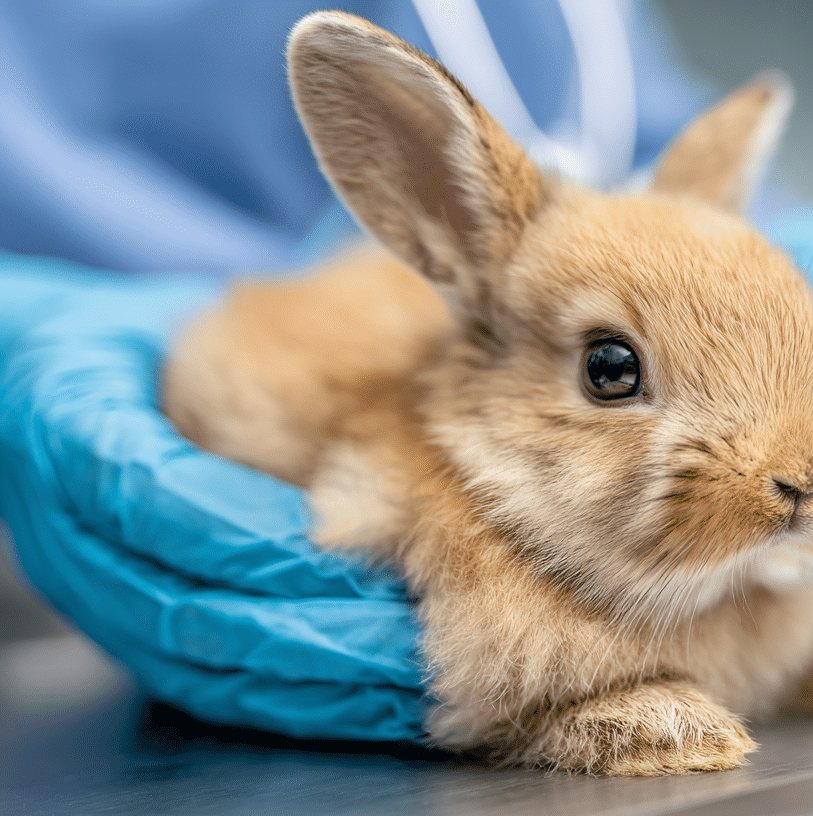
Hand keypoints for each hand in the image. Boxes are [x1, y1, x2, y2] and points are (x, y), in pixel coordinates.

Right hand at [0, 255, 425, 740]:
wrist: (49, 386)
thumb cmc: (145, 346)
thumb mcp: (182, 324)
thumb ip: (260, 361)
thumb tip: (391, 370)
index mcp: (69, 427)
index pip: (154, 495)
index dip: (247, 525)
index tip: (340, 533)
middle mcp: (68, 531)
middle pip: (181, 604)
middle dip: (304, 624)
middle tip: (404, 627)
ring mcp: (94, 596)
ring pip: (198, 663)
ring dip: (309, 680)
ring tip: (403, 673)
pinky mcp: (128, 639)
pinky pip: (205, 690)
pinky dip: (292, 703)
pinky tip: (368, 700)